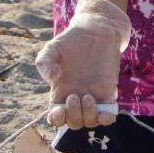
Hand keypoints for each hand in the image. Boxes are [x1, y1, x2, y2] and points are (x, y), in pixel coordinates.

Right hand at [35, 0, 130, 129]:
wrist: (96, 30)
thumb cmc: (71, 40)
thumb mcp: (52, 48)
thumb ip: (45, 63)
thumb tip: (52, 78)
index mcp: (60, 92)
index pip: (56, 116)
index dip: (57, 120)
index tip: (58, 111)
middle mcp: (76, 97)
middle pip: (74, 122)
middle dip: (73, 116)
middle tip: (75, 96)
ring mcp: (93, 95)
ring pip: (90, 121)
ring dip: (89, 116)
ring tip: (88, 97)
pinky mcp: (108, 91)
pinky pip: (108, 113)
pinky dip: (107, 118)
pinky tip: (106, 114)